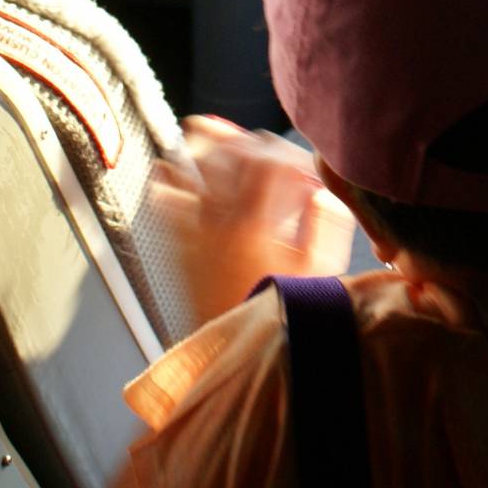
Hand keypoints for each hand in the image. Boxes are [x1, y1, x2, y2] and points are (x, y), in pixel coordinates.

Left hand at [152, 115, 356, 323]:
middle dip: (255, 143)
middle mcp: (219, 218)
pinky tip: (178, 168)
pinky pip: (161, 196)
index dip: (290, 153)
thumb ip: (326, 227)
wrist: (231, 353)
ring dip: (206, 144)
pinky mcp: (175, 242)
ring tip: (217, 134)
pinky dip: (169, 175)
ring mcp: (192, 228)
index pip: (269, 159)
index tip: (304, 170)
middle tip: (271, 155)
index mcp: (257, 223)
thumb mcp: (317, 275)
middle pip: (231, 152)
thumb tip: (322, 195)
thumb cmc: (276, 317)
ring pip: (190, 163)